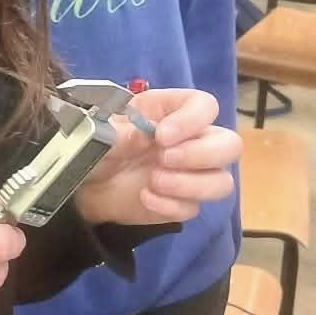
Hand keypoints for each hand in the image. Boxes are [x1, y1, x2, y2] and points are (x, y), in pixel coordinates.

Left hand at [74, 88, 239, 227]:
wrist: (86, 185)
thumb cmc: (97, 146)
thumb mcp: (99, 133)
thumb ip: (120, 133)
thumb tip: (143, 135)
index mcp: (171, 111)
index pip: (206, 106)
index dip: (192, 120)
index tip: (162, 137)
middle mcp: (190, 140)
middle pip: (230, 145)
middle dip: (202, 155)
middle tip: (164, 160)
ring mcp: (190, 174)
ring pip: (222, 182)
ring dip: (191, 185)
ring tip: (154, 181)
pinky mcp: (181, 202)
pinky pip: (193, 208)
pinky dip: (170, 206)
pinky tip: (145, 197)